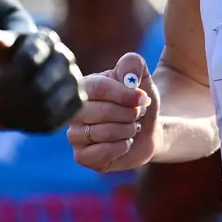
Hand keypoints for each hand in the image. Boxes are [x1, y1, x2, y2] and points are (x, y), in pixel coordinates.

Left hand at [0, 27, 83, 133]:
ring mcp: (74, 80)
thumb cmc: (10, 58)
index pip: (28, 61)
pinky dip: (30, 126)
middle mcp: (65, 58)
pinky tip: (13, 123)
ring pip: (47, 108)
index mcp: (45, 39)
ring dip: (17, 119)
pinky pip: (55, 122)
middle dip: (10, 105)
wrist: (27, 71)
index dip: (6, 82)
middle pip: (39, 88)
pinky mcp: (76, 102)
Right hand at [70, 52, 156, 173]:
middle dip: (128, 114)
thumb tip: (129, 77)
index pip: (98, 88)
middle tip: (138, 114)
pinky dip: (120, 147)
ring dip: (127, 130)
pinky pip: (100, 152)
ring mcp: (75, 135)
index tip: (143, 98)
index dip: (123, 94)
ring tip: (132, 127)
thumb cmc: (138, 102)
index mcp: (84, 87)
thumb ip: (134, 65)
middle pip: (101, 111)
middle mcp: (74, 111)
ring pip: (102, 133)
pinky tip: (125, 142)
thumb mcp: (141, 78)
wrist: (146, 130)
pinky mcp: (82, 156)